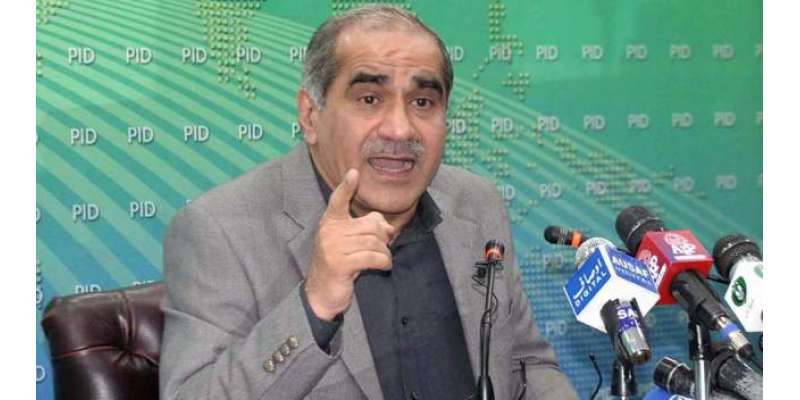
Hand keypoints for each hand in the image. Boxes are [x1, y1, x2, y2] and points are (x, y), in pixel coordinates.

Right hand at [304, 169, 394, 320]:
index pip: (338, 200)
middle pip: (370, 225)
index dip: (347, 187)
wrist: (322, 293)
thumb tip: (389, 227)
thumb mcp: (351, 244)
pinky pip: (372, 257)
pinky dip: (384, 262)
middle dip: (383, 238)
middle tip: (384, 248)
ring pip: (374, 242)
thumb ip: (366, 231)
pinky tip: (383, 266)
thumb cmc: (341, 265)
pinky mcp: (340, 263)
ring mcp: (332, 247)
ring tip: (382, 260)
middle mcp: (329, 232)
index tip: (355, 172)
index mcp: (330, 223)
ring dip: (385, 253)